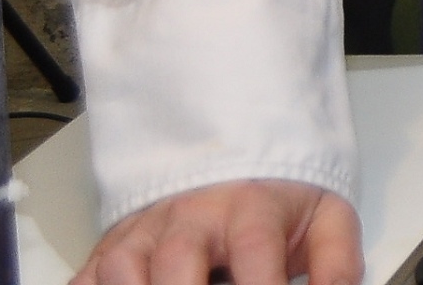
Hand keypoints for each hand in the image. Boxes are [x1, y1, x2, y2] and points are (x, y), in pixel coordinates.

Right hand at [75, 179, 360, 284]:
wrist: (237, 151)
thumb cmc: (279, 199)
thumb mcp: (326, 219)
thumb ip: (337, 265)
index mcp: (251, 209)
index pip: (256, 252)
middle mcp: (193, 218)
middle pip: (177, 262)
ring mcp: (146, 231)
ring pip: (121, 265)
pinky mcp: (112, 245)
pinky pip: (85, 272)